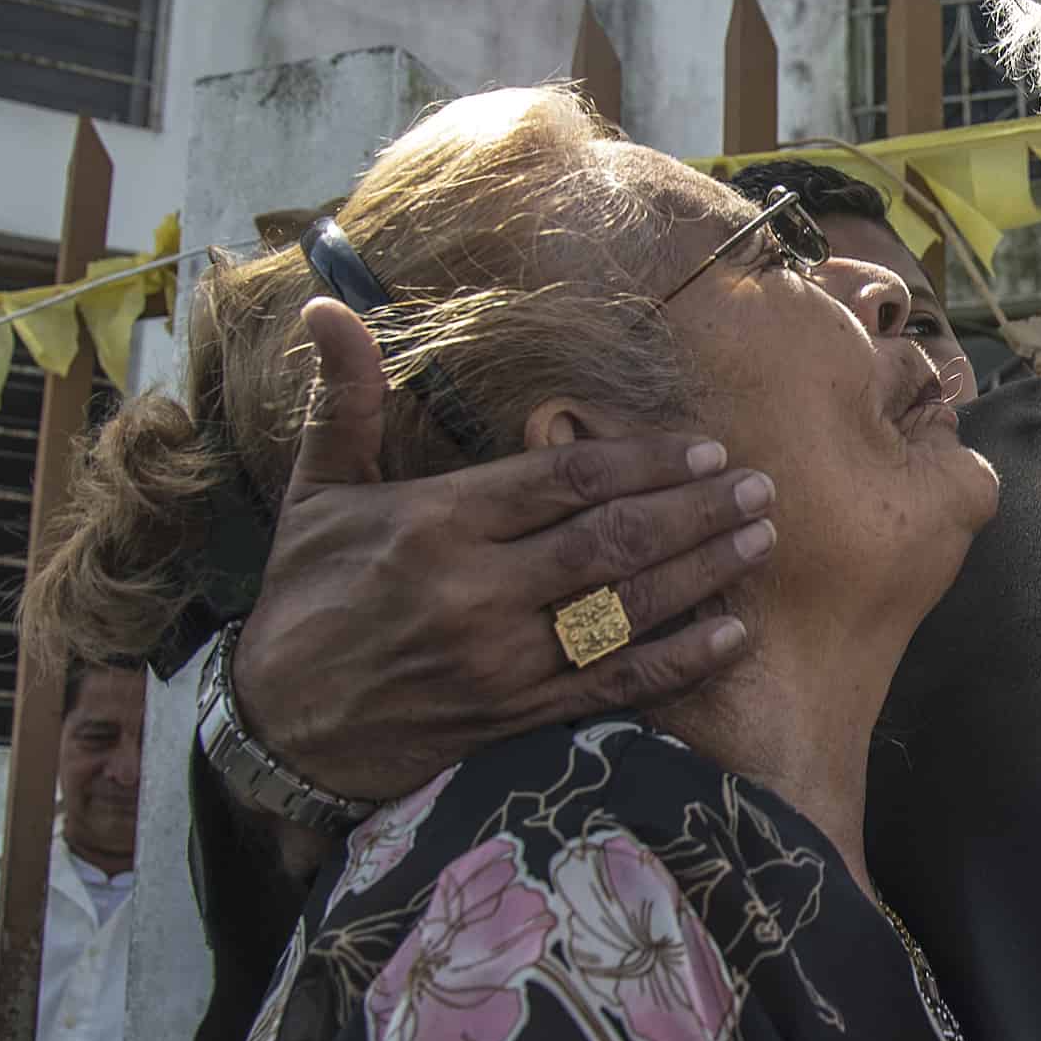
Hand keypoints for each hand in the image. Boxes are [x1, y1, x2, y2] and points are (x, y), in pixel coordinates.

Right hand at [231, 300, 773, 800]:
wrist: (279, 731)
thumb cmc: (304, 598)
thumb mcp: (315, 492)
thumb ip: (343, 400)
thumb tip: (329, 308)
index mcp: (435, 523)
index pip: (565, 480)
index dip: (645, 460)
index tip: (704, 446)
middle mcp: (475, 590)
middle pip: (613, 540)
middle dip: (697, 510)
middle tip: (759, 486)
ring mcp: (501, 661)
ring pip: (626, 609)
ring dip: (703, 572)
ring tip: (760, 539)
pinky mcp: (514, 720)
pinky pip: (614, 686)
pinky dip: (678, 660)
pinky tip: (729, 634)